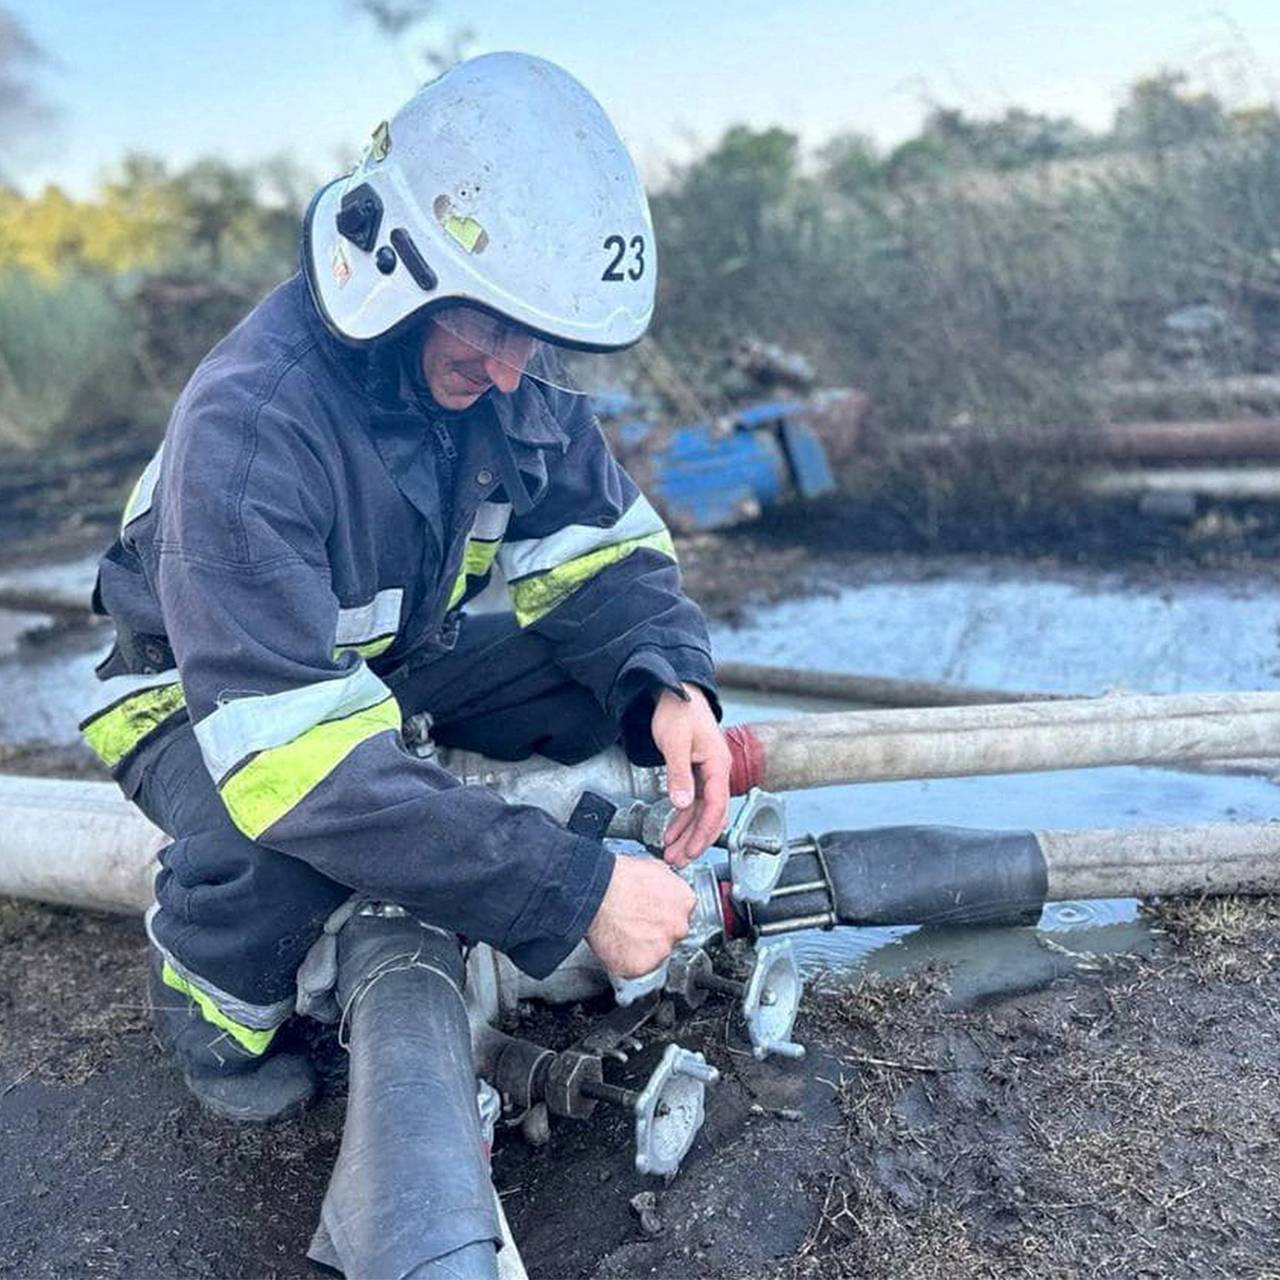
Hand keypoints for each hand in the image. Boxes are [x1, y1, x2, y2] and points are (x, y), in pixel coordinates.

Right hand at [585, 854, 694, 977]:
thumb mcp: (654, 868)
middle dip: (655, 933)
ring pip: (654, 954)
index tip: (652, 915)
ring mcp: (661, 949)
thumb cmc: (618, 878)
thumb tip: (663, 889)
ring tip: (621, 931)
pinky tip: (615, 944)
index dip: (664, 915)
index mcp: (685, 901)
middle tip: (634, 924)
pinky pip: (635, 968)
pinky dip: (625, 960)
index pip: (682, 914)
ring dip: (641, 948)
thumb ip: (667, 886)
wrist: (596, 894)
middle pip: (670, 936)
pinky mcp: (641, 966)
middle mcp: (678, 927)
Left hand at [650, 683, 730, 868]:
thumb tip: (682, 804)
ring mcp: (708, 772)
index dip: (704, 832)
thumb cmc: (677, 712)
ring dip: (687, 832)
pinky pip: (693, 801)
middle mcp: (717, 771)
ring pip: (701, 811)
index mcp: (718, 765)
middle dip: (696, 840)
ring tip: (672, 852)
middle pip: (711, 814)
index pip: (716, 806)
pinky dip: (682, 818)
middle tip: (680, 860)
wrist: (676, 691)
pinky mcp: (697, 771)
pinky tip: (671, 831)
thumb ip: (679, 775)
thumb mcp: (674, 744)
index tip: (692, 850)